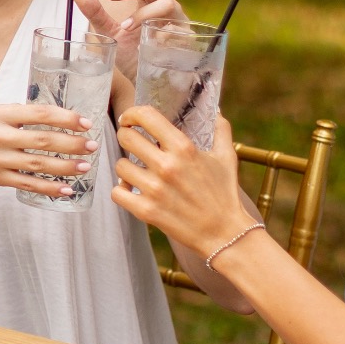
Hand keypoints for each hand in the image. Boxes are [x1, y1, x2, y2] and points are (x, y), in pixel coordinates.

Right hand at [0, 101, 98, 198]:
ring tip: (85, 166)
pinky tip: (67, 189)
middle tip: (92, 146)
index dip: (66, 118)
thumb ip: (25, 115)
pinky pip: (28, 184)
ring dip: (65, 167)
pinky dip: (49, 188)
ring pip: (38, 164)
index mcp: (2, 114)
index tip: (86, 123)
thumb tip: (64, 118)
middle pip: (43, 140)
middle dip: (72, 144)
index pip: (40, 114)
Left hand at [74, 0, 184, 46]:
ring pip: (168, 4)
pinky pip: (179, 28)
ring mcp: (179, 21)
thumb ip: (97, 14)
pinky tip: (153, 41)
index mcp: (148, 3)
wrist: (151, 82)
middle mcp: (165, 8)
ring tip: (126, 27)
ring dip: (145, 13)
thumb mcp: (112, 33)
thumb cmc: (134, 54)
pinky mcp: (188, 38)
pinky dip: (164, 33)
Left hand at [110, 107, 256, 252]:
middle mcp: (167, 166)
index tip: (131, 119)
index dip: (133, 114)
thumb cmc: (225, 193)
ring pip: (120, 165)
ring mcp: (155, 189)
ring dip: (126, 166)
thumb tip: (215, 109)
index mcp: (184, 148)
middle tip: (133, 144)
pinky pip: (117, 193)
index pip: (146, 116)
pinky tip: (131, 190)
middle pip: (126, 137)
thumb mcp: (227, 157)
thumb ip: (220, 129)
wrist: (225, 233)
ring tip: (137, 170)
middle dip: (127, 137)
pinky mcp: (147, 211)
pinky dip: (121, 191)